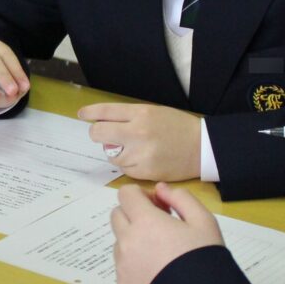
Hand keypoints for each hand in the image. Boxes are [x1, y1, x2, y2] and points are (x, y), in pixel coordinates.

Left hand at [80, 103, 201, 181]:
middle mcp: (138, 132)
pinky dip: (129, 165)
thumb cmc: (178, 127)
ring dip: (117, 152)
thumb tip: (101, 121)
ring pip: (111, 155)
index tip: (82, 115)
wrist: (202, 147)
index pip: (106, 112)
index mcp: (141, 113)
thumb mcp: (154, 112)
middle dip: (98, 135)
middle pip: (99, 134)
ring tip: (135, 150)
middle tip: (106, 136)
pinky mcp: (145, 171)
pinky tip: (143, 160)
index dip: (90, 113)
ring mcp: (141, 153)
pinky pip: (124, 169)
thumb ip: (129, 117)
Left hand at [111, 183, 224, 283]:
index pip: (125, 194)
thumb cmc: (203, 258)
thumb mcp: (203, 222)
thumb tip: (161, 189)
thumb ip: (181, 198)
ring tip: (161, 252)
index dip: (141, 195)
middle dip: (134, 214)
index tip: (159, 206)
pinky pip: (122, 265)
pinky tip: (156, 272)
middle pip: (117, 215)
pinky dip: (134, 262)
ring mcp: (122, 265)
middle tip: (160, 226)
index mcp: (144, 221)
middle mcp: (126, 241)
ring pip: (119, 241)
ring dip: (133, 239)